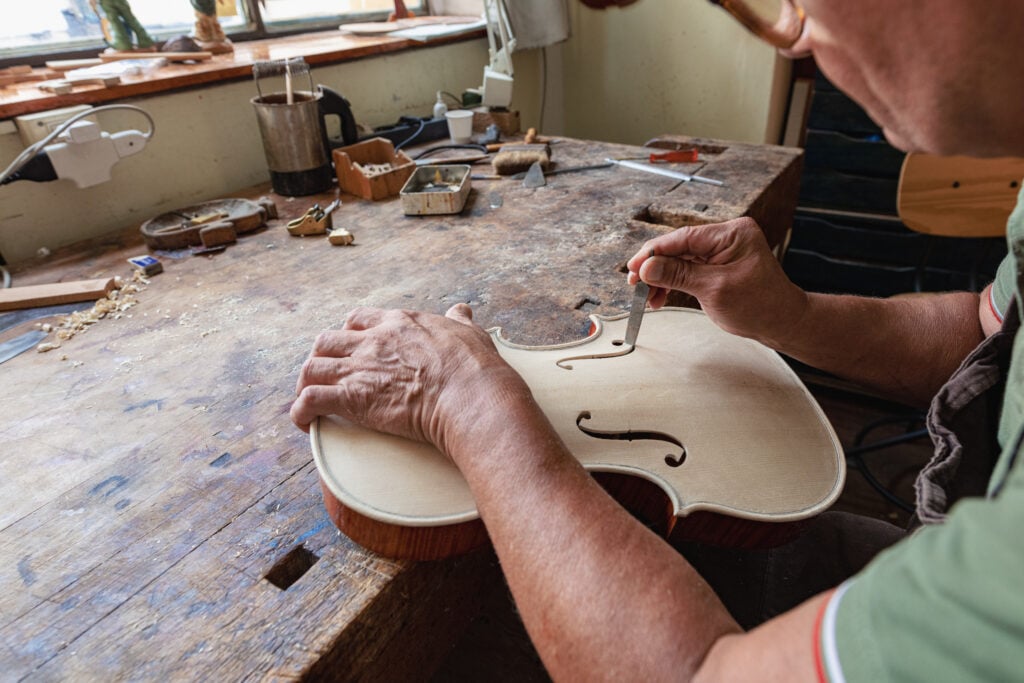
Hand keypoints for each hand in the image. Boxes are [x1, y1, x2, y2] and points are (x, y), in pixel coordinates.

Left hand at [290, 304, 531, 457]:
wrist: (470, 395)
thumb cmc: (475, 369)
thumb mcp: (470, 333)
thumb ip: (460, 320)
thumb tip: (461, 310)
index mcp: (399, 323)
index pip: (359, 319)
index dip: (350, 334)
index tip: (351, 348)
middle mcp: (373, 341)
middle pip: (327, 340)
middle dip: (322, 357)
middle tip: (328, 375)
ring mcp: (359, 368)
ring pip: (312, 367)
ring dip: (306, 383)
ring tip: (309, 399)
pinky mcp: (351, 398)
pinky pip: (310, 400)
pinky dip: (301, 411)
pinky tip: (305, 422)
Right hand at [626, 217, 807, 345]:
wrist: (782, 323)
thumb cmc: (760, 306)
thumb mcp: (715, 290)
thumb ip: (679, 275)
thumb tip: (647, 267)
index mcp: (731, 233)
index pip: (683, 237)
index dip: (654, 252)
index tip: (633, 267)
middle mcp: (726, 237)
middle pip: (679, 247)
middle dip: (655, 267)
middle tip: (635, 284)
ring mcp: (722, 250)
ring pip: (679, 259)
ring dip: (661, 277)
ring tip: (647, 297)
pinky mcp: (717, 264)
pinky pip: (687, 269)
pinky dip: (672, 282)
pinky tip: (660, 296)